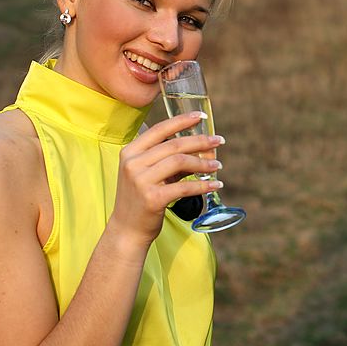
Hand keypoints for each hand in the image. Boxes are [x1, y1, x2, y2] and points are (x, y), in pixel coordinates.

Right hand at [109, 111, 223, 247]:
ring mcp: (141, 180)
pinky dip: (203, 185)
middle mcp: (133, 163)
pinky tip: (215, 185)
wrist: (127, 229)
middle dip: (200, 141)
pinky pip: (184, 187)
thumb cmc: (141, 198)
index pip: (160, 129)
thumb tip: (201, 148)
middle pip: (174, 144)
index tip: (201, 116)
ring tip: (218, 166)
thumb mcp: (148, 173)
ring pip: (180, 162)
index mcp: (130, 151)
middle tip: (219, 141)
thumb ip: (168, 159)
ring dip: (203, 164)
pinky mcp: (152, 198)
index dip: (181, 121)